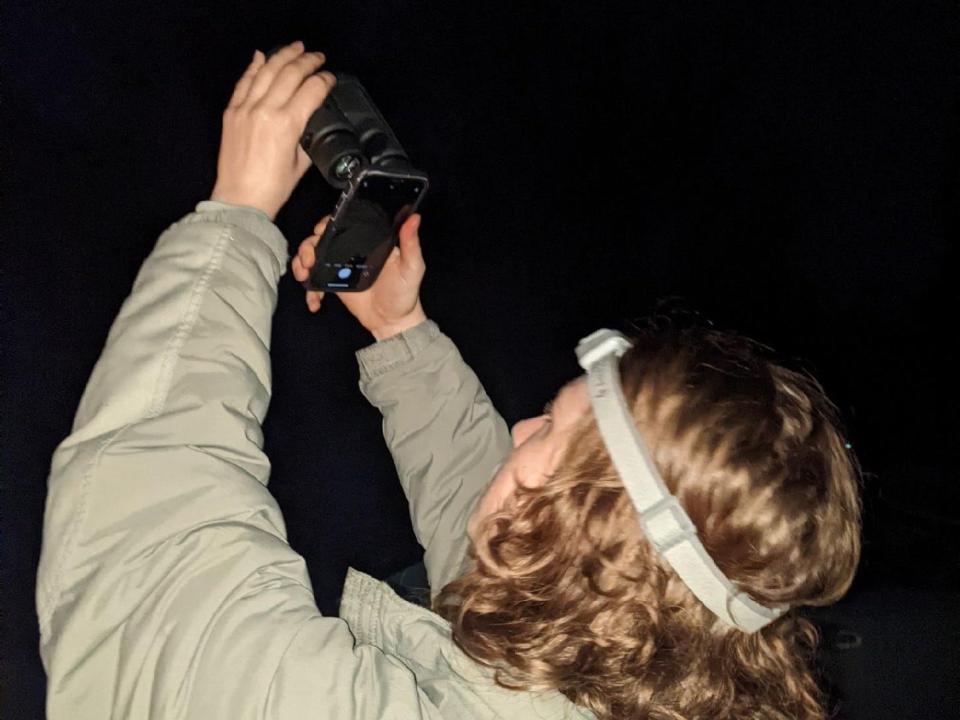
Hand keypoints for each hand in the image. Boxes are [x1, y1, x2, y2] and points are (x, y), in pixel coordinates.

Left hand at [210, 41, 335, 219]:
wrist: (240, 199)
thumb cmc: (272, 187)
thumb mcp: (302, 163)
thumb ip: (309, 135)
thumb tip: (312, 117)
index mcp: (287, 124)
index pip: (312, 89)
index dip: (325, 80)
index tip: (330, 78)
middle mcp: (265, 110)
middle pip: (290, 73)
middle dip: (307, 61)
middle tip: (317, 57)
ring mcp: (246, 108)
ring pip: (267, 70)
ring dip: (283, 56)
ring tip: (296, 48)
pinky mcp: (232, 112)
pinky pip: (245, 81)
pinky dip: (254, 66)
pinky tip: (262, 56)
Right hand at [291, 213, 427, 339]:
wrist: (393, 321)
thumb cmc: (405, 293)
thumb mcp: (412, 267)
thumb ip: (411, 243)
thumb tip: (414, 217)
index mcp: (368, 240)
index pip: (343, 223)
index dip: (328, 223)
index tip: (321, 230)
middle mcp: (351, 250)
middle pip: (321, 238)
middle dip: (308, 245)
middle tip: (309, 259)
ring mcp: (339, 266)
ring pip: (312, 256)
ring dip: (301, 263)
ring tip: (304, 275)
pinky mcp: (333, 284)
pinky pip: (314, 282)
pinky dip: (309, 290)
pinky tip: (315, 302)